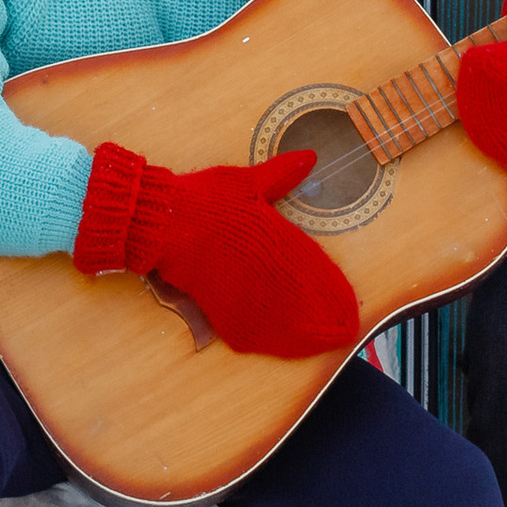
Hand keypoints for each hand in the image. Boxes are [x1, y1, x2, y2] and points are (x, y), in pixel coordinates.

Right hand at [74, 144, 358, 357]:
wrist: (158, 218)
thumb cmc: (203, 197)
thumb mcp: (244, 180)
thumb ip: (280, 174)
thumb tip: (310, 158)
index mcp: (269, 235)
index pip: (309, 266)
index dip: (329, 288)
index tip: (349, 304)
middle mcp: (257, 266)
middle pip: (298, 299)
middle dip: (323, 318)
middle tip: (344, 332)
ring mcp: (236, 286)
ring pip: (274, 317)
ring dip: (299, 334)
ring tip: (319, 345)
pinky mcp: (213, 300)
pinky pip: (243, 326)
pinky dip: (262, 338)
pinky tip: (277, 347)